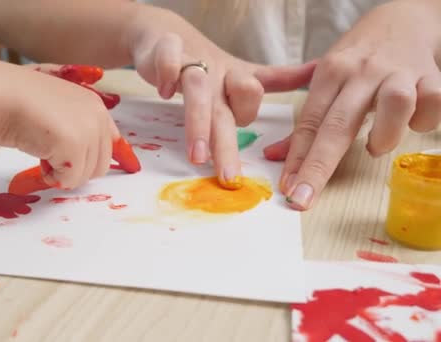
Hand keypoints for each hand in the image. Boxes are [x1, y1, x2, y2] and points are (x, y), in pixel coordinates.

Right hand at [0, 62, 116, 189]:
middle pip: (101, 164)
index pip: (112, 142)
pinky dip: (52, 177)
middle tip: (53, 161)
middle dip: (78, 169)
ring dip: (62, 173)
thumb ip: (74, 126)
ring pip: (85, 175)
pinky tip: (39, 160)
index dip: (98, 158)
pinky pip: (69, 180)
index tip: (95, 166)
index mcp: (95, 105)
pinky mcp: (75, 148)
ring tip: (42, 155)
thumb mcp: (55, 108)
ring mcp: (88, 132)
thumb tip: (82, 156)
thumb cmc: (15, 100)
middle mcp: (97, 117)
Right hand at [127, 27, 315, 186]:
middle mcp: (217, 72)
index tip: (237, 156)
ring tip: (197, 156)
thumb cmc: (205, 63)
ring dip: (199, 122)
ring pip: (199, 89)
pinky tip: (164, 92)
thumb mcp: (242, 72)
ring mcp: (192, 61)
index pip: (253, 93)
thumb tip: (315, 72)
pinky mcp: (165, 50)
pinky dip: (168, 71)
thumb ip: (277, 78)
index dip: (248, 115)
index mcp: (237, 77)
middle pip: (226, 103)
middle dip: (228, 144)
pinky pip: (168, 59)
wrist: (164, 34)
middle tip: (230, 178)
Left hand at [266, 0, 440, 209]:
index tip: (287, 189)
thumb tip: (274, 157)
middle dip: (318, 166)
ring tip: (375, 147)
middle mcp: (361, 72)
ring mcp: (397, 72)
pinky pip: (433, 102)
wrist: (403, 17)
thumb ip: (305, 123)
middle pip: (337, 123)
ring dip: (384, 136)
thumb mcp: (325, 79)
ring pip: (394, 104)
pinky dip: (424, 121)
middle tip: (304, 197)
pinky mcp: (431, 74)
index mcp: (330, 73)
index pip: (309, 122)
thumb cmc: (359, 57)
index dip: (296, 159)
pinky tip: (412, 124)